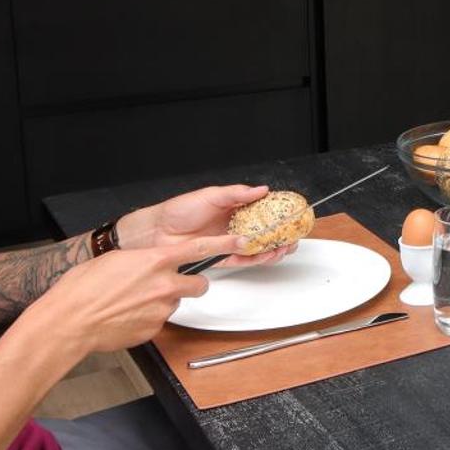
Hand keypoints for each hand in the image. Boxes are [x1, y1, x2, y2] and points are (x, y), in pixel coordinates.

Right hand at [21, 233, 247, 357]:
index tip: (240, 242)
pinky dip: (150, 319)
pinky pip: (161, 321)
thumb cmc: (83, 289)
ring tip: (136, 303)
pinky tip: (129, 317)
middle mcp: (163, 284)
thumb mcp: (115, 261)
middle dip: (191, 284)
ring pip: (177, 303)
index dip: (223, 245)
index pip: (199, 248)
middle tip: (170, 285)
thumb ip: (143, 261)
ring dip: (165, 302)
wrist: (70, 321)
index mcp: (154, 260)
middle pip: (199, 284)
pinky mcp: (155, 329)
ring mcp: (161, 309)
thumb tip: (150, 263)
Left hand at [115, 184, 296, 267]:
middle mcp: (233, 226)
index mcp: (233, 208)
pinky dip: (256, 258)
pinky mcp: (221, 257)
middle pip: (264, 233)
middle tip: (293, 237)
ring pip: (257, 249)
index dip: (279, 215)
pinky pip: (243, 259)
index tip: (292, 216)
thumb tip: (261, 189)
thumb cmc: (178, 211)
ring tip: (283, 247)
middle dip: (281, 236)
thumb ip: (237, 193)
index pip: (263, 212)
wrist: (157, 232)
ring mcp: (229, 243)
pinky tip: (265, 254)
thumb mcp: (211, 195)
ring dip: (272, 249)